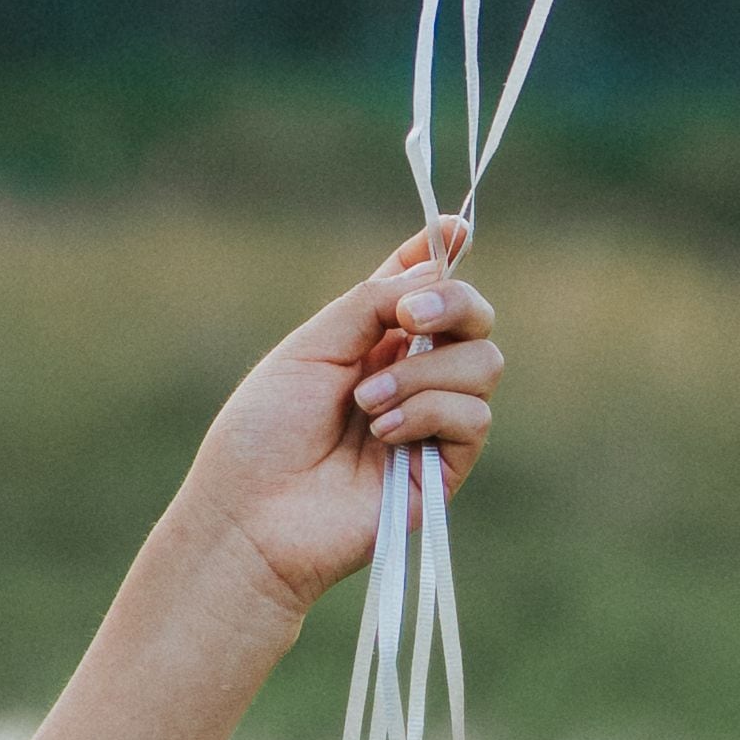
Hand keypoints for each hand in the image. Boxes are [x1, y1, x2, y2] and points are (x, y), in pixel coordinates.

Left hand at [176, 223, 500, 627]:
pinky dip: (427, 413)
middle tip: (409, 316)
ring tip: (365, 403)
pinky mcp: (446, 469)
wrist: (254, 511)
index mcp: (371, 341)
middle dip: (455, 302)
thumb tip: (432, 267)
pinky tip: (382, 435)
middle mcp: (409, 375)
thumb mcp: (312, 346)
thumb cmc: (265, 431)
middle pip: (475, 319)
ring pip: (485, 364)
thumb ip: (372, 303)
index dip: (443, 254)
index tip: (456, 228)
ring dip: (422, 374)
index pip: (422, 287)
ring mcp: (432, 422)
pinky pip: (474, 417)